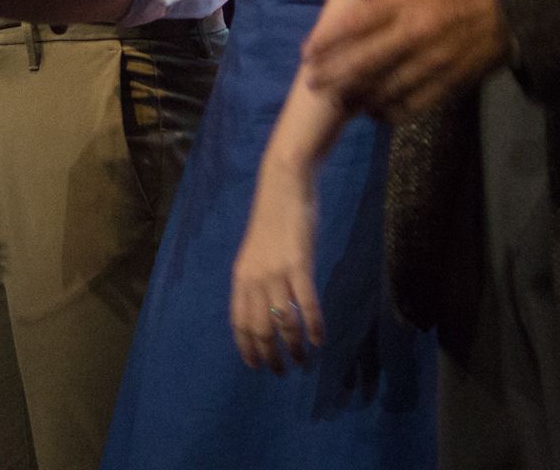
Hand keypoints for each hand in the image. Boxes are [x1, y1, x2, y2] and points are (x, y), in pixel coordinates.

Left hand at [230, 155, 326, 373]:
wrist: (284, 186)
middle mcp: (255, 279)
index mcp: (241, 277)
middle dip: (270, 355)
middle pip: (259, 328)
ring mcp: (277, 272)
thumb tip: (265, 309)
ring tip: (304, 361)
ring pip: (283, 322)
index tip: (256, 366)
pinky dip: (314, 326)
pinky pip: (307, 305)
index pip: (239, 322)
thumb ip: (257, 279)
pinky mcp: (299, 265)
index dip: (247, 347)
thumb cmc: (273, 218)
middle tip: (283, 372)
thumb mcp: (256, 253)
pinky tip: (320, 340)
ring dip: (295, 347)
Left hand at [301, 0, 508, 120]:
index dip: (328, 41)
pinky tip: (375, 112)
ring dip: (359, 96)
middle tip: (313, 84)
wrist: (506, 6)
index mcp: (405, 1)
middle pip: (366, 60)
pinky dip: (391, 111)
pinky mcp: (448, 81)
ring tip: (338, 101)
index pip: (356, 23)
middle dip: (335, 75)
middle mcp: (415, 32)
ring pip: (387, 86)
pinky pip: (414, 103)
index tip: (307, 53)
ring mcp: (432, 60)